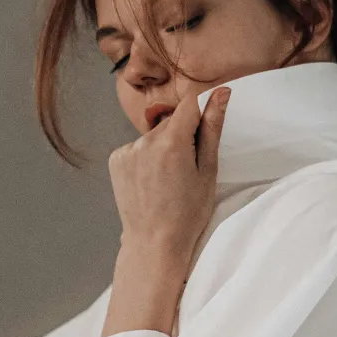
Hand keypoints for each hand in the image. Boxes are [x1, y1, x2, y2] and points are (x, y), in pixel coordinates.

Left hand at [107, 84, 230, 265]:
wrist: (153, 242)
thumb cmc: (187, 213)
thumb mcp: (207, 171)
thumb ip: (212, 128)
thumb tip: (221, 94)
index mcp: (172, 142)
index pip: (189, 104)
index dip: (200, 111)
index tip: (205, 124)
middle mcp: (145, 141)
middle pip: (171, 122)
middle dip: (182, 135)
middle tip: (187, 167)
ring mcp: (127, 150)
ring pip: (153, 135)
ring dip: (163, 147)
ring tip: (167, 178)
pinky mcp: (115, 159)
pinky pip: (137, 147)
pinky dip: (145, 157)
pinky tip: (151, 180)